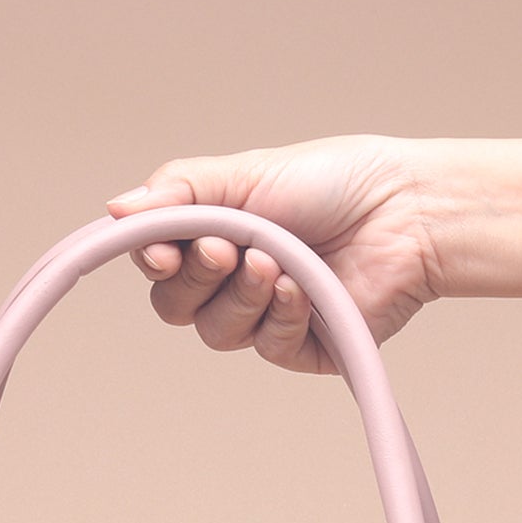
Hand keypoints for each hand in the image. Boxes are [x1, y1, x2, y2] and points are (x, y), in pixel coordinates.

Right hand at [104, 123, 521, 367]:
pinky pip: (266, 347)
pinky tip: (301, 288)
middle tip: (227, 246)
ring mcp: (264, 320)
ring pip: (217, 333)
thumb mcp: (245, 174)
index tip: (164, 247)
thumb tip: (113, 211)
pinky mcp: (300, 348)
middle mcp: (230, 283)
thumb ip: (179, 193)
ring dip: (240, 296)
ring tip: (274, 261)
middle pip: (176, 307)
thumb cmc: (333, 181)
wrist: (407, 210)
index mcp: (212, 238)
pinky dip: (279, 315)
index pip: (157, 265)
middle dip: (197, 277)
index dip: (154, 261)